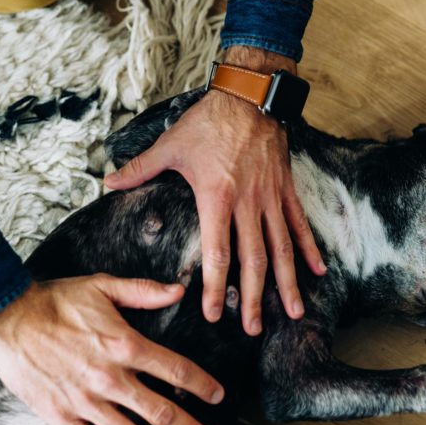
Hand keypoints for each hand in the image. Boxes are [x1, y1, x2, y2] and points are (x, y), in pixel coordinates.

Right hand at [0, 276, 223, 424]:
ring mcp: (86, 401)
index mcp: (125, 344)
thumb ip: (144, 291)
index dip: (202, 385)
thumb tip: (179, 292)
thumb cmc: (57, 300)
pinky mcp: (61, 417)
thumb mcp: (103, 286)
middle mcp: (111, 378)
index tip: (218, 396)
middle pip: (160, 410)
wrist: (10, 318)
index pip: (176, 370)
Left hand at [104, 46, 325, 334]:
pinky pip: (299, 223)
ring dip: (287, 283)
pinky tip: (317, 271)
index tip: (214, 314)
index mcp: (217, 197)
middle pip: (253, 260)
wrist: (250, 94)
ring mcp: (271, 197)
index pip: (217, 253)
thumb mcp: (171, 144)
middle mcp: (248, 203)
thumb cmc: (209, 120)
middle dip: (253, 299)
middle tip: (253, 329)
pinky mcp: (286, 187)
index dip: (215, 287)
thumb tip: (108, 182)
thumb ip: (140, 168)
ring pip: (282, 248)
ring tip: (294, 312)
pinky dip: (309, 247)